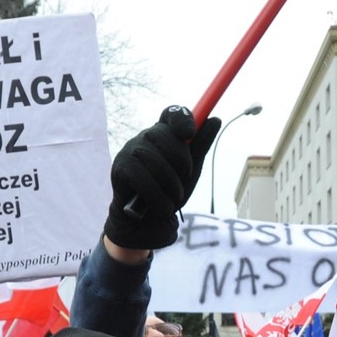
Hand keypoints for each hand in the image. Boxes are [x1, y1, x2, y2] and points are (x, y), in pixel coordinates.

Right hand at [104, 107, 221, 250]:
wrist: (148, 223)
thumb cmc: (169, 192)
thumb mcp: (190, 170)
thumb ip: (200, 146)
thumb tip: (215, 120)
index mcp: (164, 134)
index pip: (172, 114)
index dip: (181, 119)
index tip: (190, 133)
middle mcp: (146, 137)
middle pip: (164, 135)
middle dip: (181, 161)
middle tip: (184, 179)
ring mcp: (130, 151)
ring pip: (154, 159)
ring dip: (171, 185)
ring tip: (173, 198)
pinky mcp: (120, 168)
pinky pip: (142, 177)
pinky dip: (157, 197)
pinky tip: (161, 207)